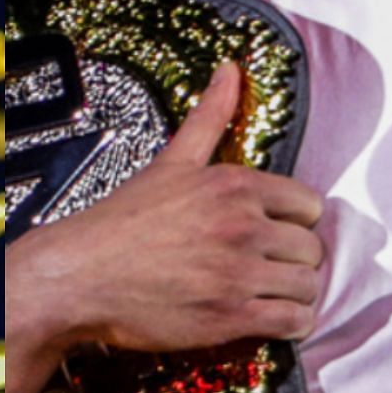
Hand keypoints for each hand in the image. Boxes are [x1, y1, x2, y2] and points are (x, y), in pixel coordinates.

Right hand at [14, 62, 325, 355]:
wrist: (80, 276)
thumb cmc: (122, 221)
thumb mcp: (171, 162)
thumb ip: (210, 116)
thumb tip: (231, 68)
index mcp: (235, 185)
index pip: (310, 205)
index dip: (293, 222)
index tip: (271, 232)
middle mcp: (243, 226)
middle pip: (311, 249)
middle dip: (293, 260)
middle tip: (265, 266)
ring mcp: (239, 273)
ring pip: (308, 287)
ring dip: (293, 295)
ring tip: (267, 294)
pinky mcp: (232, 317)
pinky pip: (293, 322)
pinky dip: (288, 324)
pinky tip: (265, 317)